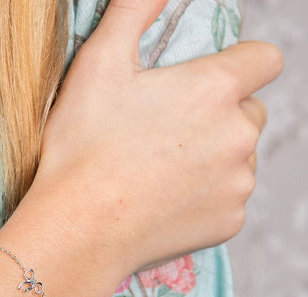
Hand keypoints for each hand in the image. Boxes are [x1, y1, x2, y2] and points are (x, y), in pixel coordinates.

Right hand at [29, 0, 282, 296]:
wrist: (80, 227)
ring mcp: (239, 183)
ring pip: (241, 158)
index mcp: (216, 89)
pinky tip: (168, 202)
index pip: (264, 60)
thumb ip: (135, 10)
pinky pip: (230, 200)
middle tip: (169, 133)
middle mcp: (240, 135)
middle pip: (249, 112)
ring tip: (164, 171)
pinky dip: (207, 198)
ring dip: (215, 158)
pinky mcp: (230, 221)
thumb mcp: (99, 63)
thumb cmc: (84, 147)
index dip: (238, 65)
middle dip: (220, 116)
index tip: (206, 82)